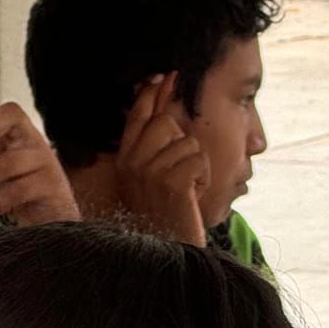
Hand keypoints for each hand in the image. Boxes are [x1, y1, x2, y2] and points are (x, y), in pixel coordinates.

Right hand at [113, 74, 208, 245]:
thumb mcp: (151, 178)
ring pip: (186, 141)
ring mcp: (149, 172)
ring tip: (185, 189)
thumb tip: (163, 110)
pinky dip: (203, 177)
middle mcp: (132, 163)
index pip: (138, 116)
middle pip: (165, 122)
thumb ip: (153, 146)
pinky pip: (198, 159)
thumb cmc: (165, 213)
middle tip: (179, 172)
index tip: (162, 75)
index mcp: (125, 159)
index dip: (151, 94)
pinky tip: (192, 196)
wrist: (168, 251)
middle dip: (181, 142)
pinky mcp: (170, 182)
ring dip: (195, 164)